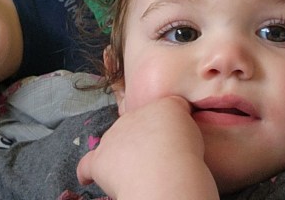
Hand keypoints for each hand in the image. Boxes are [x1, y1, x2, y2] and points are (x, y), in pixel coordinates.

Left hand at [76, 97, 217, 198]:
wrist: (166, 173)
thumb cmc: (187, 156)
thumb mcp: (196, 129)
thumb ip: (183, 123)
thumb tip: (174, 133)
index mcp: (163, 106)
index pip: (161, 110)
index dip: (164, 126)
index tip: (169, 139)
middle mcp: (136, 115)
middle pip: (135, 124)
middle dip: (140, 139)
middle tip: (155, 159)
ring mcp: (115, 137)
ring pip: (113, 142)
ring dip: (121, 154)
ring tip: (135, 171)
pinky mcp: (101, 160)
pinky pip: (88, 164)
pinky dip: (87, 172)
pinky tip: (87, 179)